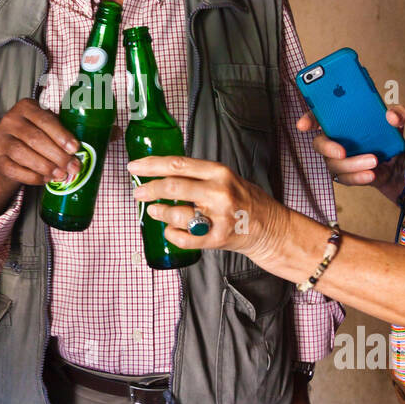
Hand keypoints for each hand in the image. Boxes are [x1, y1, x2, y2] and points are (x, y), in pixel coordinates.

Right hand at [0, 97, 81, 187]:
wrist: (7, 147)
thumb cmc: (33, 134)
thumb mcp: (45, 125)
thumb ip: (60, 131)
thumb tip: (79, 149)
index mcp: (26, 107)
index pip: (45, 120)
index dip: (61, 135)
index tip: (75, 148)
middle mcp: (10, 120)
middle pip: (35, 138)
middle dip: (57, 155)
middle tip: (73, 167)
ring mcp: (0, 139)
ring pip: (22, 153)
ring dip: (45, 166)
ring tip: (60, 175)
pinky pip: (13, 169)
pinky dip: (31, 177)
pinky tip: (45, 180)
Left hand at [126, 154, 289, 263]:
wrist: (269, 227)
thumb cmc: (245, 200)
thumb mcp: (225, 178)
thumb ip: (198, 175)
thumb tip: (160, 173)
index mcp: (219, 173)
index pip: (178, 164)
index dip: (152, 165)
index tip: (135, 167)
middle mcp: (219, 193)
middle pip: (174, 186)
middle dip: (150, 189)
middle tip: (138, 192)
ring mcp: (218, 217)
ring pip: (176, 214)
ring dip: (159, 213)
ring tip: (154, 210)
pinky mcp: (217, 238)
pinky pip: (184, 238)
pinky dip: (172, 234)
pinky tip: (170, 229)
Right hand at [300, 105, 404, 203]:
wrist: (397, 160)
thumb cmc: (388, 135)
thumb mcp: (396, 121)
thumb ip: (397, 113)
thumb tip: (391, 116)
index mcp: (339, 122)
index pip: (316, 118)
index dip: (307, 121)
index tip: (303, 126)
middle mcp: (334, 139)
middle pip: (319, 144)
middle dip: (327, 148)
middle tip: (342, 152)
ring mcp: (338, 159)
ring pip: (334, 164)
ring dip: (352, 164)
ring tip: (373, 161)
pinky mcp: (346, 175)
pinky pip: (346, 179)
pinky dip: (358, 177)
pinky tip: (370, 175)